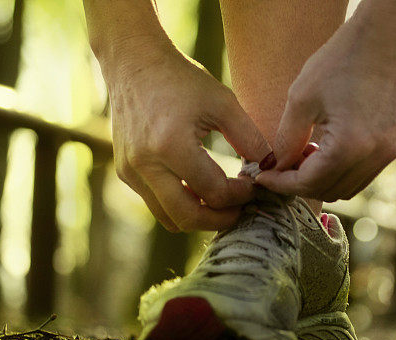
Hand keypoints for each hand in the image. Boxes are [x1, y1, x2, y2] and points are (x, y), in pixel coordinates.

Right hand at [105, 41, 269, 230]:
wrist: (133, 63)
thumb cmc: (181, 79)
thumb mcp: (223, 102)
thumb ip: (250, 138)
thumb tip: (269, 169)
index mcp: (171, 145)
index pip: (213, 192)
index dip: (240, 196)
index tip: (254, 186)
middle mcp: (145, 164)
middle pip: (187, 218)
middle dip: (220, 220)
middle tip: (242, 210)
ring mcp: (130, 172)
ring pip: (169, 218)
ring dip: (200, 218)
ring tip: (223, 203)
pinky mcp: (125, 173)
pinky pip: (157, 205)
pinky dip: (181, 206)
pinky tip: (201, 190)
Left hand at [256, 0, 395, 201]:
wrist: (390, 34)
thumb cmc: (342, 58)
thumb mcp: (302, 98)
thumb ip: (286, 140)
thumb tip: (275, 168)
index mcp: (349, 146)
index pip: (308, 184)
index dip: (281, 184)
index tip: (262, 176)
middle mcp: (375, 156)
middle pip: (330, 191)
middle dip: (301, 184)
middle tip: (282, 164)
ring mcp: (390, 152)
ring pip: (349, 188)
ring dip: (323, 179)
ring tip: (305, 152)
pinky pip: (364, 173)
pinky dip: (342, 170)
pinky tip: (327, 147)